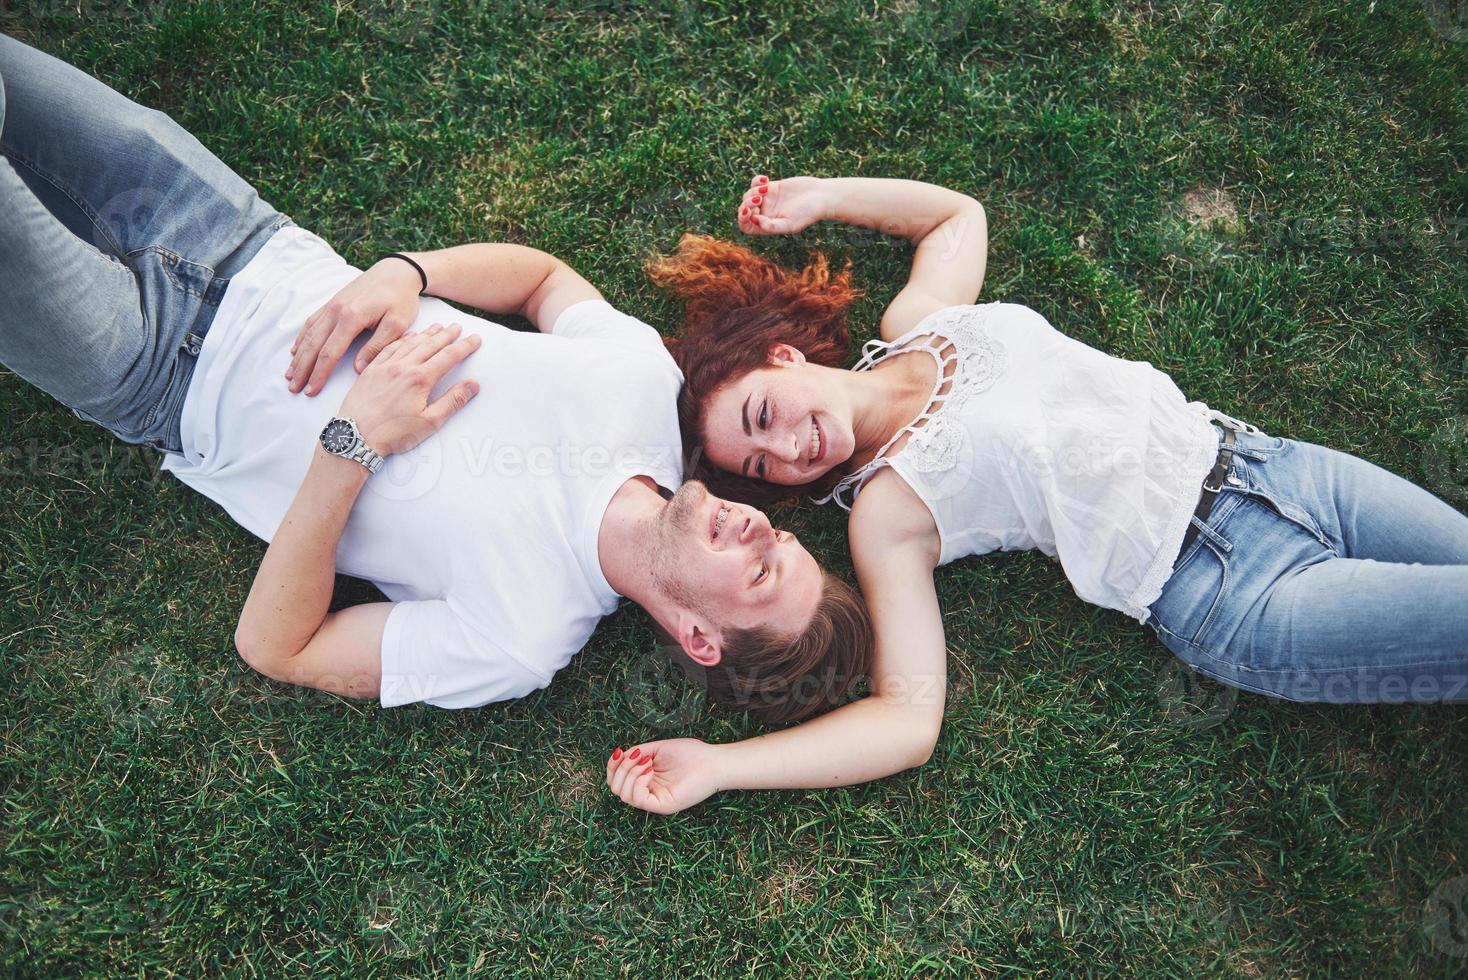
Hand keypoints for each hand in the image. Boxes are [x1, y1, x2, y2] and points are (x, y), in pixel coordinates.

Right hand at [286, 257, 424, 395]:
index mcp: (351, 318)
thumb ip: (377, 347)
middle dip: (302, 369)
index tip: (311, 390)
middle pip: (313, 345)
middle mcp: (336, 311)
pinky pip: (311, 322)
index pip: (330, 353)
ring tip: (290, 374)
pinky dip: (302, 337)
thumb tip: (357, 369)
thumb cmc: (400, 298)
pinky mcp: (332, 301)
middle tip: (293, 388)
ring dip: (298, 356)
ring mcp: (331, 305)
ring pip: (309, 334)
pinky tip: (296, 349)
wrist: (396, 271)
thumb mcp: (397, 324)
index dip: (319, 374)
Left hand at [338, 322, 480, 456]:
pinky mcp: (371, 370)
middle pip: (430, 345)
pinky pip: (389, 347)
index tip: (475, 339)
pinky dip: (402, 338)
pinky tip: (408, 335)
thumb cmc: (393, 433)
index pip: (449, 357)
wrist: (356, 436)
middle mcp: (403, 367)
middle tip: (458, 327)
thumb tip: (473, 385)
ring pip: (410, 343)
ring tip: (438, 326)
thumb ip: (453, 401)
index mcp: (420, 379)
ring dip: (426, 333)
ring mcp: (385, 366)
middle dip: (447, 335)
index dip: (464, 347)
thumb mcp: (429, 423)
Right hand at [604, 738, 723, 814]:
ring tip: (646, 762)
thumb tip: (618, 756)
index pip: (616, 780)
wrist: (714, 761)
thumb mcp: (657, 749)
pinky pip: (638, 799)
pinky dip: (638, 781)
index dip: (612, 766)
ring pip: (623, 794)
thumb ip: (636, 754)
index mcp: (645, 781)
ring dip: (629, 773)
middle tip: (638, 756)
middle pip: (616, 788)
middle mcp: (648, 793)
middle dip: (620, 768)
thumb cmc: (691, 754)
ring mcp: (655, 801)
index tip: (620, 751)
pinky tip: (650, 770)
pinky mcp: (663, 805)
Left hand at [737, 174, 827, 235]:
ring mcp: (767, 200)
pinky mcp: (771, 187)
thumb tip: (754, 220)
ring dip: (752, 191)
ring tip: (766, 188)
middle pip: (744, 210)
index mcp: (767, 226)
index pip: (746, 226)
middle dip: (747, 204)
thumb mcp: (790, 224)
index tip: (752, 212)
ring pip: (748, 195)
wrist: (820, 196)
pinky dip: (756, 180)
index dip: (743, 219)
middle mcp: (765, 214)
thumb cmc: (808, 213)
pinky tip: (766, 179)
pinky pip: (755, 183)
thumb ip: (771, 226)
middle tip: (759, 199)